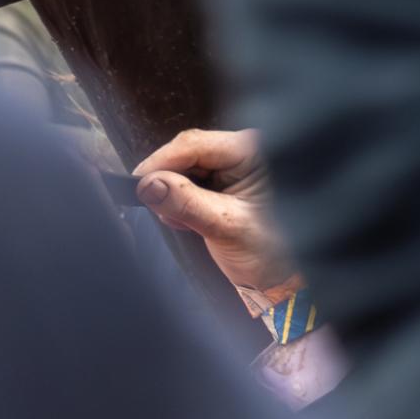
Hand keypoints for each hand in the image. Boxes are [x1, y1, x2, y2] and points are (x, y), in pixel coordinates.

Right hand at [134, 126, 299, 304]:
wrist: (282, 275)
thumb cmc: (269, 251)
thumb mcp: (226, 227)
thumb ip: (186, 203)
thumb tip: (147, 184)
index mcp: (254, 150)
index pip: (196, 143)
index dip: (161, 161)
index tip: (137, 183)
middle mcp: (245, 149)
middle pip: (188, 151)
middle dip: (167, 179)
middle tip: (160, 210)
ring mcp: (235, 163)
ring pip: (186, 166)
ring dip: (174, 192)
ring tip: (182, 221)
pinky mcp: (226, 178)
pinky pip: (191, 179)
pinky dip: (181, 199)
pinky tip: (187, 219)